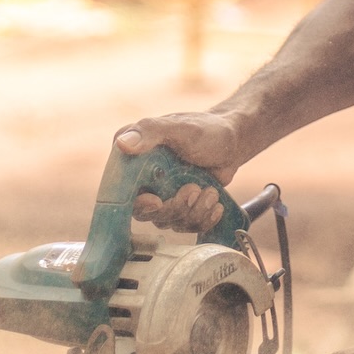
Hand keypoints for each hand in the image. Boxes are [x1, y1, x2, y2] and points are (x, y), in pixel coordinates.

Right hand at [114, 111, 242, 231]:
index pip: (120, 191)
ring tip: (210, 191)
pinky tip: (215, 203)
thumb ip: (150, 132)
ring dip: (194, 211)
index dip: (137, 201)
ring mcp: (162, 195)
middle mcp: (143, 180)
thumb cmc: (205, 129)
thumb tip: (122, 143)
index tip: (157, 201)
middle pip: (145, 213)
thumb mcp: (178, 127)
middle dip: (174, 206)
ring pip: (168, 221)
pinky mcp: (181, 207)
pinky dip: (203, 218)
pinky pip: (186, 227)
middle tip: (194, 189)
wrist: (233, 141)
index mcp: (133, 159)